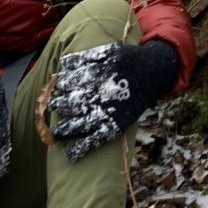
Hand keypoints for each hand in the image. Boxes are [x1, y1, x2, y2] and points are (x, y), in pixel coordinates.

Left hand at [49, 40, 177, 161]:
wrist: (154, 71)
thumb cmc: (129, 59)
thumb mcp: (109, 52)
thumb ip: (86, 57)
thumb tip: (63, 63)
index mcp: (96, 77)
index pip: (70, 83)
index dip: (61, 86)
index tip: (58, 86)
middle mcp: (100, 95)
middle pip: (72, 104)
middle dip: (59, 105)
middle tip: (54, 106)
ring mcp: (108, 112)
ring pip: (80, 124)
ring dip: (64, 129)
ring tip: (56, 133)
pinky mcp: (116, 124)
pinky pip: (97, 139)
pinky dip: (83, 148)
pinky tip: (70, 156)